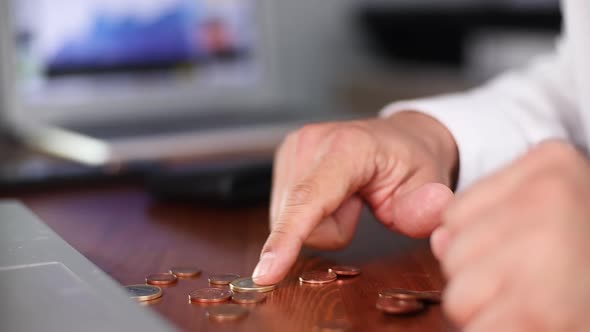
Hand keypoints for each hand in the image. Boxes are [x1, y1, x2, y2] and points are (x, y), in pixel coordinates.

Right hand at [253, 111, 457, 284]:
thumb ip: (427, 207)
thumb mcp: (430, 186)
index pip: (309, 199)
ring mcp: (293, 147)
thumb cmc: (411, 163)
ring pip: (287, 220)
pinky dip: (309, 214)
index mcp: (348, 147)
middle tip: (361, 204)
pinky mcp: (283, 158)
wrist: (397, 139)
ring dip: (319, 222)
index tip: (265, 273)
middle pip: (298, 220)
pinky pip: (284, 212)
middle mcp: (311, 142)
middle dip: (331, 229)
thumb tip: (432, 207)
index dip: (287, 237)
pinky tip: (330, 196)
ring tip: (348, 198)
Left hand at [433, 141, 589, 331]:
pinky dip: (497, 329)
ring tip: (541, 306)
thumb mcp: (548, 212)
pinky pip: (479, 327)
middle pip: (453, 253)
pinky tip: (537, 322)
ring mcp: (550, 252)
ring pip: (459, 296)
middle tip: (536, 287)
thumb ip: (485, 216)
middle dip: (481, 281)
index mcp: (552, 165)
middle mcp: (551, 198)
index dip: (481, 247)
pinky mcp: (542, 311)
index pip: (456, 215)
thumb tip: (439, 240)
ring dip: (490, 313)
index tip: (528, 254)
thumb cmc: (584, 253)